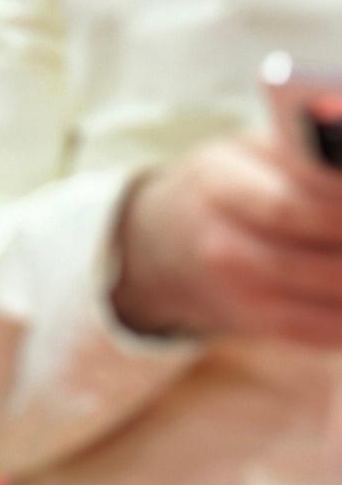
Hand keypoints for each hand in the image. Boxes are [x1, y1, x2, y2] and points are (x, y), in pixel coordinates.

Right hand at [113, 135, 341, 343]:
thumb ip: (304, 159)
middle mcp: (226, 247)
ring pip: (338, 302)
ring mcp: (243, 295)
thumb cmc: (225, 186)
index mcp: (220, 186)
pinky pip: (333, 331)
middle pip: (330, 265)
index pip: (296, 207)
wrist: (160, 243)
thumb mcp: (247, 153)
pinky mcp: (264, 326)